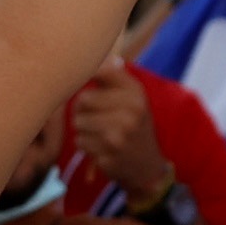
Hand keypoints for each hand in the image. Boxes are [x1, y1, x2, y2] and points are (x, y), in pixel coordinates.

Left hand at [68, 69, 173, 208]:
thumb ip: (115, 77)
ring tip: (100, 135)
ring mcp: (120, 134)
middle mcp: (131, 112)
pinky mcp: (108, 154)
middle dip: (83, 110)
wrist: (147, 168)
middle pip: (82, 100)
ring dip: (83, 130)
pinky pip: (80, 142)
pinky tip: (101, 149)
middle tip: (97, 120)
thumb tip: (102, 56)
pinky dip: (86, 146)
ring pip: (78, 122)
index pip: (99, 73)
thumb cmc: (134, 127)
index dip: (88, 79)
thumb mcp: (134, 99)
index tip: (93, 89)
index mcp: (137, 94)